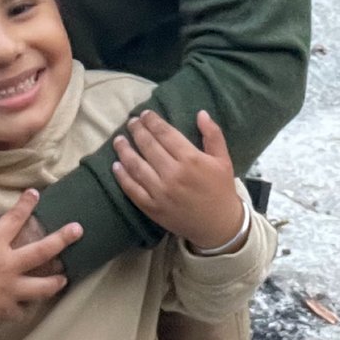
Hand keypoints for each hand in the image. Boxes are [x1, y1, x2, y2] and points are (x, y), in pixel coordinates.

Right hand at [0, 190, 80, 339]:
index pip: (14, 219)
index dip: (26, 204)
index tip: (36, 193)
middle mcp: (7, 265)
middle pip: (42, 250)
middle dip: (63, 239)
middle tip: (79, 229)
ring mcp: (9, 290)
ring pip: (42, 286)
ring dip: (55, 281)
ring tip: (63, 278)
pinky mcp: (6, 310)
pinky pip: (22, 310)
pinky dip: (24, 308)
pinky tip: (29, 305)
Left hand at [111, 111, 244, 249]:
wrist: (218, 226)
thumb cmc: (221, 190)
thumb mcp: (223, 160)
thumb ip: (213, 134)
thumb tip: (200, 113)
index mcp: (191, 159)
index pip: (165, 134)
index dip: (153, 122)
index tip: (145, 114)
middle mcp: (173, 174)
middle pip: (148, 146)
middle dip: (137, 131)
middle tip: (131, 122)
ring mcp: (160, 192)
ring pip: (136, 166)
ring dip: (124, 150)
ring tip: (118, 140)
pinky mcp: (152, 208)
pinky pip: (132, 189)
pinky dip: (122, 177)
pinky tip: (116, 166)